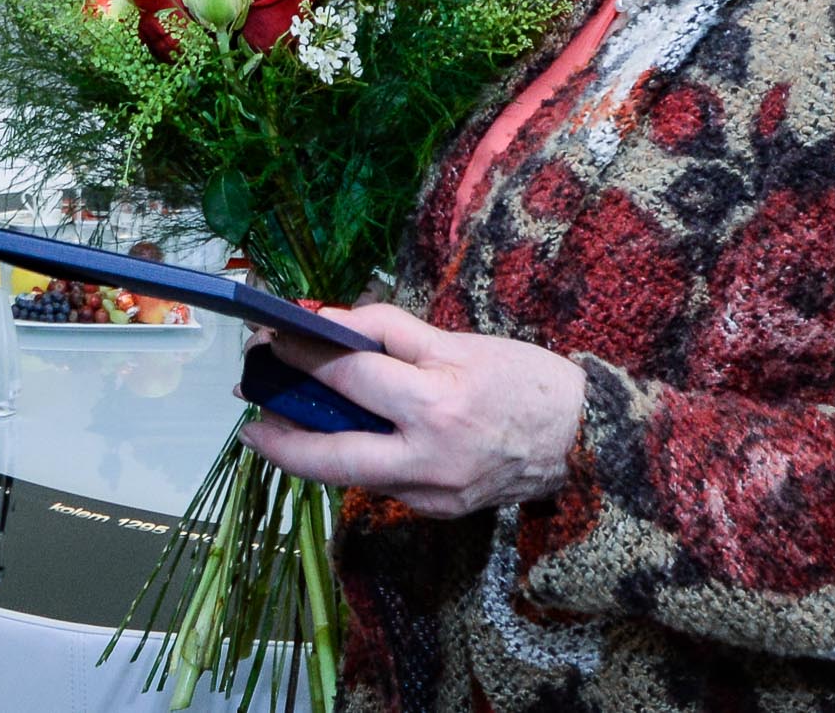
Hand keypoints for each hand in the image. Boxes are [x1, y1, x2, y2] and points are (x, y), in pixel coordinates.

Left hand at [237, 304, 585, 519]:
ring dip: (309, 450)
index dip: (302, 353)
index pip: (350, 374)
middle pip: (330, 456)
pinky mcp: (436, 511)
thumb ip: (389, 331)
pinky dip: (355, 459)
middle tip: (249, 416)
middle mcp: (429, 456)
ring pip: (350, 475)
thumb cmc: (522, 379)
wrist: (585, 441)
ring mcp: (432, 493)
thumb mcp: (457, 341)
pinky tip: (338, 439)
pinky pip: (380, 483)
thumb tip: (331, 322)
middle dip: (279, 437)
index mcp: (437, 402)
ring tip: (278, 423)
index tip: (271, 338)